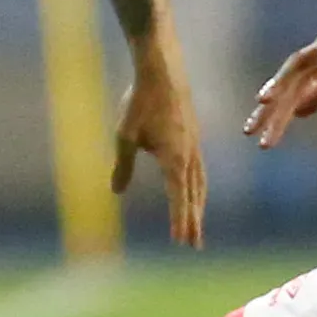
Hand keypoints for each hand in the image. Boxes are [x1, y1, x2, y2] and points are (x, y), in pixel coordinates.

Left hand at [113, 51, 205, 246]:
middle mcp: (189, 155)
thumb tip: (116, 192)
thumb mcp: (125, 136)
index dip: (180, 221)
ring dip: (198, 205)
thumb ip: (124, 166)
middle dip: (193, 221)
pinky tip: (192, 188)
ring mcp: (195, 145)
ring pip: (199, 182)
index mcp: (175, 159)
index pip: (179, 198)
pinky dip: (197, 186)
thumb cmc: (140, 102)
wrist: (162, 70)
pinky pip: (198, 168)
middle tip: (194, 246)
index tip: (181, 243)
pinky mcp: (194, 135)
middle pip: (194, 196)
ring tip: (196, 223)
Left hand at [245, 0, 316, 149]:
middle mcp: (316, 58)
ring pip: (300, 67)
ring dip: (282, 84)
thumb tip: (299, 112)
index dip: (273, 114)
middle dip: (270, 109)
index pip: (290, 95)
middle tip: (249, 131)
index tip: (255, 134)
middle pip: (289, 85)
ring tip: (264, 102)